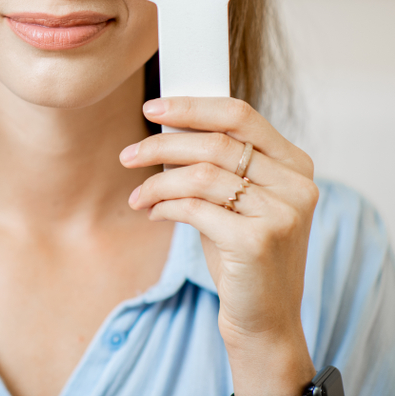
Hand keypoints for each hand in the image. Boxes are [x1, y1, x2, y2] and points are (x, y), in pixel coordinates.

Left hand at [121, 97, 317, 395]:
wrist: (264, 319)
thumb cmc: (241, 253)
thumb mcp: (236, 200)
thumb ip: (217, 163)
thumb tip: (165, 126)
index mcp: (295, 164)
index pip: (241, 115)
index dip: (192, 107)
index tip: (152, 107)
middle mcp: (296, 185)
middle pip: (215, 143)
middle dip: (161, 144)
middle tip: (128, 155)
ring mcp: (281, 213)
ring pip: (200, 175)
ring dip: (157, 182)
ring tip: (138, 196)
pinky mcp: (258, 241)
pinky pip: (194, 208)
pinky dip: (165, 207)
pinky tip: (154, 213)